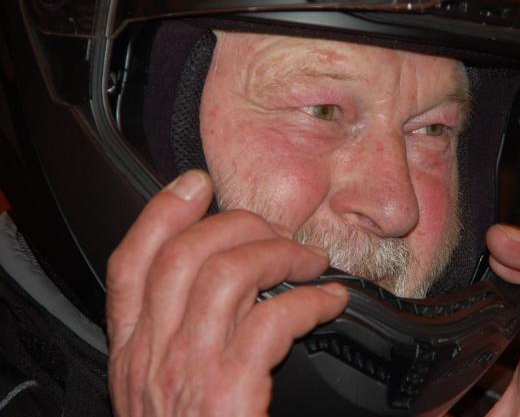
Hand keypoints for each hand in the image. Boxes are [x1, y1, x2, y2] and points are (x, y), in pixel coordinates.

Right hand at [106, 170, 347, 415]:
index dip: (161, 213)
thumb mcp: (166, 393)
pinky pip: (273, 318)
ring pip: (227, 273)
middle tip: (276, 230)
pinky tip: (330, 302)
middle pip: (185, 254)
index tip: (196, 184)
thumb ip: (181, 343)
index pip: (130, 264)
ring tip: (311, 260)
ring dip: (278, 253)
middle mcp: (152, 357)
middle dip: (237, 225)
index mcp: (134, 354)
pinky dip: (310, 299)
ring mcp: (188, 371)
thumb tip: (239, 296)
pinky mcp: (229, 390)